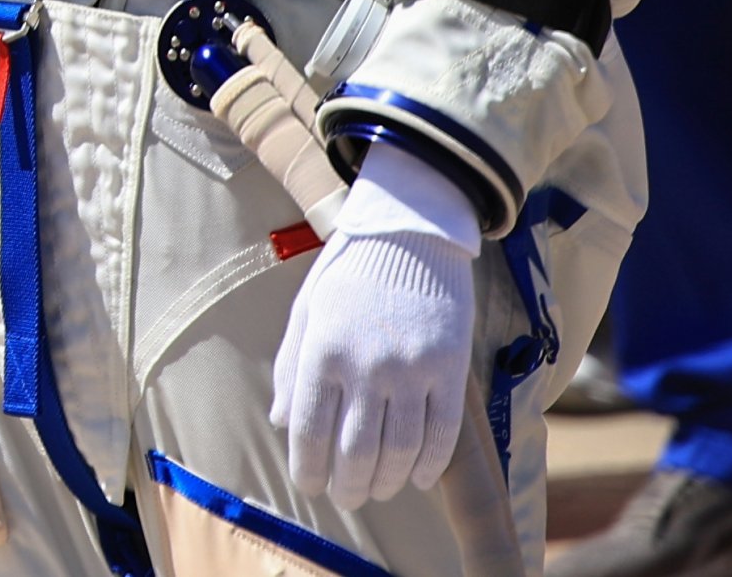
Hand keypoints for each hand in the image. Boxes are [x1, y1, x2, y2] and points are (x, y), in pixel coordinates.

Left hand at [269, 139, 478, 510]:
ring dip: (387, 481)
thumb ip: (290, 367)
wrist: (409, 235)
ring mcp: (411, 370)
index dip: (308, 469)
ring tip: (377, 489)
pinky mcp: (449, 370)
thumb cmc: (348, 275)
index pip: (309, 431)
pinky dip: (430, 464)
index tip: (310, 486)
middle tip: (346, 497)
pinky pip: (442, 433)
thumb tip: (281, 421)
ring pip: (400, 451)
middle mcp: (365, 366)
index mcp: (322, 351)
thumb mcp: (306, 312)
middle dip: (347, 485)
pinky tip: (419, 477)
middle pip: (355, 451)